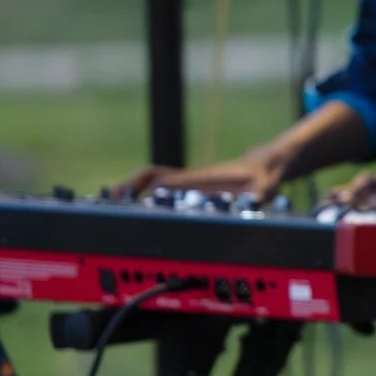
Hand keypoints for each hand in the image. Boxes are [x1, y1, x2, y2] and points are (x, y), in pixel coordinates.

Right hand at [115, 152, 285, 202]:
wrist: (269, 165)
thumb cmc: (264, 176)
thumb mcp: (264, 188)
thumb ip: (261, 194)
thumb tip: (258, 199)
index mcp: (200, 179)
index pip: (163, 180)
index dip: (142, 187)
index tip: (123, 197)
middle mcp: (190, 180)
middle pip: (149, 178)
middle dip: (126, 187)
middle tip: (106, 203)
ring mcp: (188, 184)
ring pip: (151, 183)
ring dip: (131, 192)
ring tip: (109, 208)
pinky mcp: (191, 191)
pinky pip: (160, 190)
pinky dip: (142, 195)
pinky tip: (134, 211)